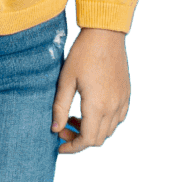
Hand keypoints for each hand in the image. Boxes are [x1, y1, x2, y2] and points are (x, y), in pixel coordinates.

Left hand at [52, 28, 129, 153]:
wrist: (105, 34)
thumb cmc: (82, 54)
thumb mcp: (65, 80)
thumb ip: (60, 108)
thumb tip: (55, 129)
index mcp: (97, 106)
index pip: (87, 140)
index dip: (72, 147)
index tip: (59, 145)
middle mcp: (113, 107)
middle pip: (98, 139)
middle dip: (79, 139)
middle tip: (63, 127)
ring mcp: (122, 100)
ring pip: (109, 130)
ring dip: (92, 130)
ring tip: (75, 117)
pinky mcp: (126, 93)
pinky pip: (118, 117)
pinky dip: (105, 121)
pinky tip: (92, 110)